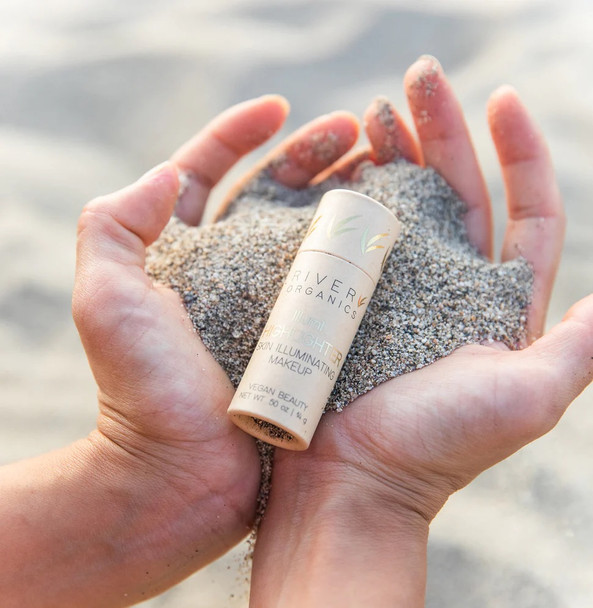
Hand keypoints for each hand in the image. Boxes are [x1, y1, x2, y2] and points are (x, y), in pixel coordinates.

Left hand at [68, 95, 360, 603]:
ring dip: (346, 191)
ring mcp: (273, 301)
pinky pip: (338, 284)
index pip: (209, 171)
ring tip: (388, 163)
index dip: (240, 131)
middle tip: (358, 129)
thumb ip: (116, 225)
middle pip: (274, 192)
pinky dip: (362, 251)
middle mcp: (231, 268)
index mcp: (182, 250)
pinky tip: (393, 228)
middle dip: (313, 154)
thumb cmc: (139, 390)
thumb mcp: (107, 299)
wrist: (179, 476)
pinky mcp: (306, 336)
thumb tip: (166, 172)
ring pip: (313, 230)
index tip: (280, 107)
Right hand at [249, 57, 592, 605]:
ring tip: (374, 111)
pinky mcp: (340, 296)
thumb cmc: (440, 446)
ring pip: (398, 202)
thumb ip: (581, 347)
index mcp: (497, 302)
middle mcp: (446, 286)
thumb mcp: (532, 395)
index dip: (519, 153)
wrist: (353, 481)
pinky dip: (345, 194)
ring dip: (392, 152)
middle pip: (454, 191)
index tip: (503, 100)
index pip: (522, 211)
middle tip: (417, 80)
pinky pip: (346, 233)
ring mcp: (389, 287)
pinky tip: (336, 162)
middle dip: (443, 131)